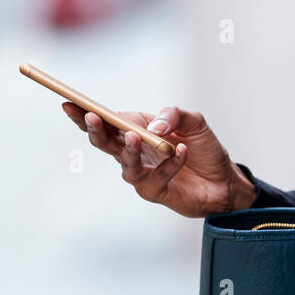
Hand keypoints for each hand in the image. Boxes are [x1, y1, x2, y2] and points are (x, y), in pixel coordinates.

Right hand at [61, 102, 257, 217]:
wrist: (225, 180)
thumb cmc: (205, 148)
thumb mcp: (194, 121)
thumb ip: (173, 114)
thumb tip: (153, 126)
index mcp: (136, 129)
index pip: (107, 121)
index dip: (85, 113)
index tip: (68, 103)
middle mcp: (134, 152)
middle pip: (106, 143)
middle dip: (96, 130)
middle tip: (93, 118)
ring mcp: (143, 173)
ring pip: (125, 165)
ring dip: (128, 150)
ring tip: (135, 136)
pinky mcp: (157, 191)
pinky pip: (157, 177)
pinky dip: (169, 163)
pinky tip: (181, 151)